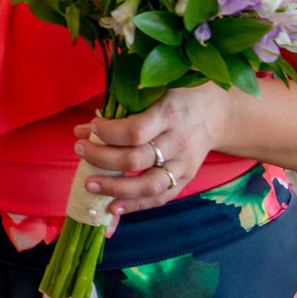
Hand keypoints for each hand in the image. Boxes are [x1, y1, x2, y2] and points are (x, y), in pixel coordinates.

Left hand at [73, 83, 231, 216]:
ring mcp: (184, 165)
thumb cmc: (177, 96)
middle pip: (136, 160)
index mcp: (169, 114)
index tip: (90, 128)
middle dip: (101, 159)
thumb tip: (82, 129)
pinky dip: (135, 205)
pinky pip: (160, 198)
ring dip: (115, 188)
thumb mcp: (154, 90)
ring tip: (90, 185)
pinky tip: (113, 207)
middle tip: (79, 151)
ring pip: (148, 185)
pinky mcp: (187, 179)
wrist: (216, 113)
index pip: (135, 132)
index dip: (108, 133)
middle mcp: (178, 142)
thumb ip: (120, 108)